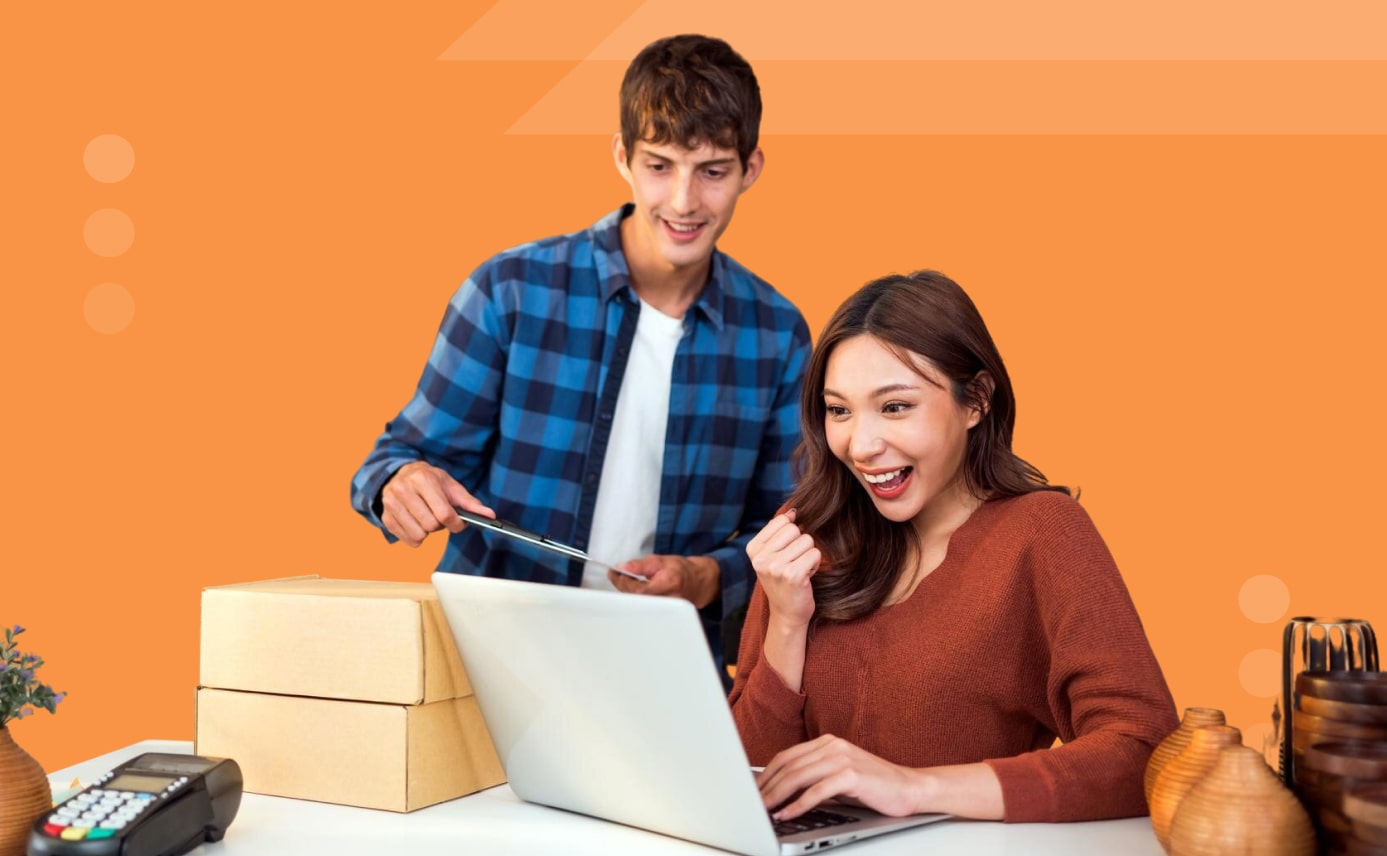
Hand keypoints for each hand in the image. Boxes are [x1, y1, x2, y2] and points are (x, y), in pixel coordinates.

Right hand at [379, 461, 492, 546]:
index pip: (443, 513)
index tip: (458, 523)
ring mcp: (391, 503)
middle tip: (439, 517)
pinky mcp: (385, 516)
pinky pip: (408, 540)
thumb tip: (490, 516)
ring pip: (419, 535)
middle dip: (440, 525)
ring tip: (427, 518)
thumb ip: (470, 502)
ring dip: (428, 532)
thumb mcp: (450, 486)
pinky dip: (417, 537)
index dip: (455, 523)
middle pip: (431, 525)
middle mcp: (403, 489)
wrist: (400, 474)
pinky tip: (416, 523)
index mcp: (423, 479)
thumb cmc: (429, 481)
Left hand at [609, 555, 718, 608]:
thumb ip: (641, 565)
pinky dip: (634, 600)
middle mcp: (668, 601)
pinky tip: (632, 591)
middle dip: (622, 587)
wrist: (696, 583)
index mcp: (668, 584)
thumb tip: (622, 567)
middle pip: (636, 600)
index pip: (639, 589)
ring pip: (638, 606)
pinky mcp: (662, 617)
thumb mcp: (661, 561)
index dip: (623, 582)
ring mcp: (666, 612)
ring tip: (625, 581)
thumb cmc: (680, 570)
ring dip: (627, 593)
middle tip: (617, 576)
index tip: (614, 573)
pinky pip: (643, 610)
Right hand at [745, 510, 819, 628]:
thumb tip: (793, 510)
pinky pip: (815, 554)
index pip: (782, 521)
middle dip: (801, 545)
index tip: (785, 554)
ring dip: (809, 555)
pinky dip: (815, 564)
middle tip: (794, 563)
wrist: (787, 614)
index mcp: (753, 549)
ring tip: (800, 570)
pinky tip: (806, 577)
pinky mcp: (792, 575)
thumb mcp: (772, 555)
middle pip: (795, 529)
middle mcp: (760, 558)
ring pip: (807, 541)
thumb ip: (778, 532)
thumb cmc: (783, 582)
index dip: (791, 536)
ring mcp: (775, 567)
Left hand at [757, 735, 923, 820]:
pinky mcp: (852, 775)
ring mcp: (842, 758)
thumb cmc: (874, 786)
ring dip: (777, 795)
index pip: (787, 756)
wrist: (910, 788)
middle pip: (789, 765)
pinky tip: (788, 814)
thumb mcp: (839, 776)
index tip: (752, 790)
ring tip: (764, 810)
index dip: (766, 774)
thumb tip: (783, 790)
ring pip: (799, 776)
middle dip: (767, 786)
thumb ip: (815, 776)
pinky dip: (799, 804)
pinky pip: (817, 791)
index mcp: (827, 742)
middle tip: (752, 803)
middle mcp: (832, 746)